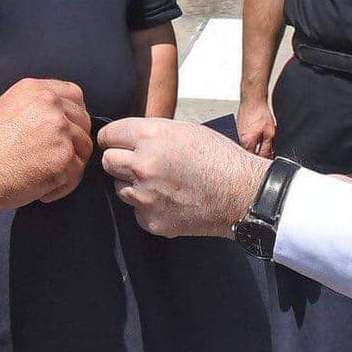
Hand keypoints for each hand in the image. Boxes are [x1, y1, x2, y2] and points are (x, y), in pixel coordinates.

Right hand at [0, 79, 92, 213]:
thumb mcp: (1, 111)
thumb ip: (31, 110)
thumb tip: (49, 122)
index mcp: (34, 89)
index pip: (73, 94)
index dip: (73, 116)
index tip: (65, 133)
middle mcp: (50, 104)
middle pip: (83, 122)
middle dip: (74, 143)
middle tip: (52, 161)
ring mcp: (60, 130)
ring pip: (83, 149)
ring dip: (68, 166)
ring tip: (41, 179)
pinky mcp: (64, 158)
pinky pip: (76, 174)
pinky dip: (61, 187)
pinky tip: (40, 192)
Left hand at [99, 116, 267, 238]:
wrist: (243, 193)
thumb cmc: (219, 158)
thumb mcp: (184, 131)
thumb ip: (151, 134)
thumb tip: (128, 140)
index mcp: (150, 137)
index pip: (108, 135)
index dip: (113, 139)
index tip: (116, 143)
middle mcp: (143, 165)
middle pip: (107, 162)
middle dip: (120, 161)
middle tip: (138, 163)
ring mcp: (145, 196)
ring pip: (120, 188)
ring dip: (134, 185)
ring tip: (163, 183)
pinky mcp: (152, 220)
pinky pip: (137, 210)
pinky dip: (149, 206)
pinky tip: (171, 200)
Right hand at [236, 96, 276, 156]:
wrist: (252, 99)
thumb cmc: (259, 112)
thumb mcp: (269, 132)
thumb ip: (267, 147)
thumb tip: (268, 156)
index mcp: (247, 143)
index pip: (254, 158)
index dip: (263, 159)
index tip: (269, 158)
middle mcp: (240, 140)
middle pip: (250, 152)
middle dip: (259, 152)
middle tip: (268, 147)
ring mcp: (238, 134)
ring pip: (248, 145)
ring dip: (256, 144)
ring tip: (262, 136)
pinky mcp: (238, 128)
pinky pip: (245, 137)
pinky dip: (252, 137)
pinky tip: (257, 130)